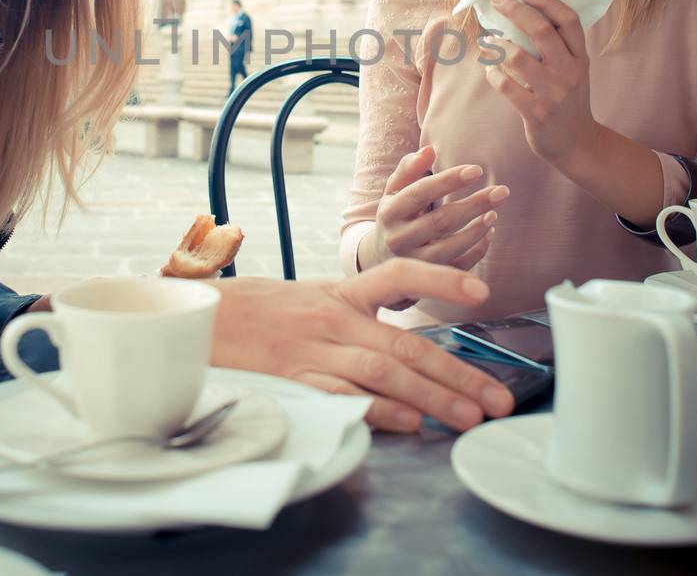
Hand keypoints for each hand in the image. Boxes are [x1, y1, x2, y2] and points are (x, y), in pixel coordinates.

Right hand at [208, 259, 515, 431]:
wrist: (197, 320)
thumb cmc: (257, 313)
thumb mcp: (309, 300)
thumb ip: (355, 316)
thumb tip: (405, 350)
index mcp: (341, 293)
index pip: (399, 274)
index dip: (441, 277)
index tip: (481, 291)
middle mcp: (334, 318)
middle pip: (408, 344)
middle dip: (459, 373)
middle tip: (499, 398)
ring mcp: (315, 350)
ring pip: (386, 372)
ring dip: (434, 396)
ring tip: (471, 416)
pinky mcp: (294, 380)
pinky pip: (344, 395)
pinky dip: (379, 409)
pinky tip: (409, 423)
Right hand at [362, 144, 507, 271]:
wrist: (379, 258)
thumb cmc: (395, 214)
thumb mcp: (394, 191)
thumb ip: (409, 168)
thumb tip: (429, 150)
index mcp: (389, 213)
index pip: (420, 193)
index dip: (449, 181)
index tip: (477, 170)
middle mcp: (399, 239)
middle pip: (441, 221)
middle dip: (474, 205)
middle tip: (502, 191)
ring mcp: (414, 262)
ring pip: (451, 247)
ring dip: (477, 229)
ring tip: (494, 212)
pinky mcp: (428, 280)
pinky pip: (458, 267)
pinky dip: (478, 250)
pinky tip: (489, 232)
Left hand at [485, 0, 598, 167]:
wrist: (577, 144)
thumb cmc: (568, 101)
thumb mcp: (573, 72)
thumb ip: (557, 48)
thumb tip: (523, 14)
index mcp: (580, 58)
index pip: (568, 20)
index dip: (545, 0)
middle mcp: (570, 72)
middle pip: (540, 30)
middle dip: (513, 10)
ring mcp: (553, 94)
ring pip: (516, 56)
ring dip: (496, 45)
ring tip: (488, 42)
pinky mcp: (536, 113)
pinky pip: (505, 84)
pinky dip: (492, 73)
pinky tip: (490, 71)